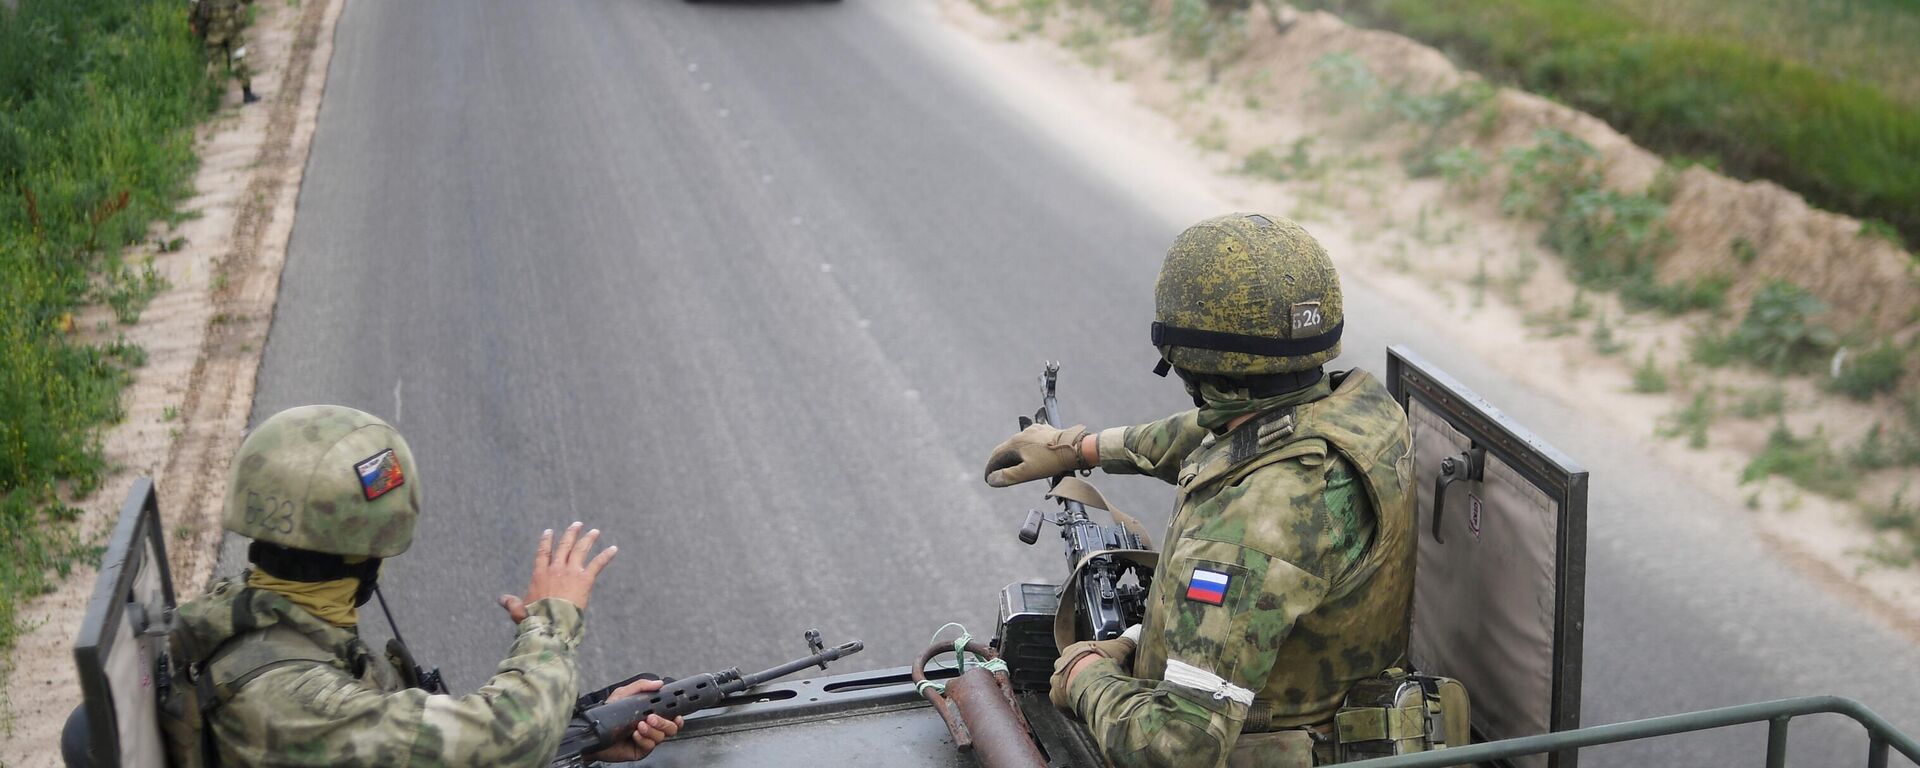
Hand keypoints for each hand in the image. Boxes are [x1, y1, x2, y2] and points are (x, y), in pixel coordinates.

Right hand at [499, 522, 616, 622]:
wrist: (551, 623)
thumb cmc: (535, 619)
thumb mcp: (519, 610)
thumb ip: (511, 603)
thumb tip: (500, 599)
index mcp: (540, 574)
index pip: (543, 553)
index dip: (546, 541)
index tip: (549, 531)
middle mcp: (555, 569)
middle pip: (564, 546)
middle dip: (571, 534)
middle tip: (577, 525)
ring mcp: (571, 572)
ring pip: (580, 550)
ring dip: (588, 539)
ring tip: (595, 531)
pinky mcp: (585, 579)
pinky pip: (598, 563)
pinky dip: (606, 555)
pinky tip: (614, 549)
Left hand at [590, 678, 683, 761]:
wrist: (594, 732)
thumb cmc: (608, 713)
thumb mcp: (623, 694)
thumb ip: (641, 686)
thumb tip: (659, 683)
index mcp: (651, 714)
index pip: (671, 716)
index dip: (677, 716)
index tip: (677, 714)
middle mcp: (651, 727)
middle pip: (671, 728)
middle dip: (664, 722)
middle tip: (652, 717)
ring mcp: (646, 739)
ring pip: (662, 736)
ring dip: (653, 730)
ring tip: (640, 724)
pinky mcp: (640, 750)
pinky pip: (649, 745)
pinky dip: (643, 738)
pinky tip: (635, 734)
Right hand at [983, 424, 1091, 487]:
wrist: (1074, 448)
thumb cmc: (1051, 461)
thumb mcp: (1027, 472)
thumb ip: (1008, 476)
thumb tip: (992, 480)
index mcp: (1016, 443)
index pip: (996, 455)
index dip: (990, 468)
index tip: (988, 478)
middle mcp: (1023, 434)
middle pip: (1006, 449)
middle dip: (1001, 462)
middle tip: (999, 474)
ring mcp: (1035, 431)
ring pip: (1019, 444)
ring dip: (1013, 456)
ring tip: (1014, 467)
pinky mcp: (1046, 431)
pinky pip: (1031, 440)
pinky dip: (1026, 450)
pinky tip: (1030, 454)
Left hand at [1048, 634, 1135, 709]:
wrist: (1092, 680)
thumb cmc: (1104, 662)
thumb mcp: (1119, 648)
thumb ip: (1126, 642)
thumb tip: (1137, 634)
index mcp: (1073, 649)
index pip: (1081, 656)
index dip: (1091, 664)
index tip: (1101, 670)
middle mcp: (1061, 664)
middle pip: (1071, 672)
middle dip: (1083, 679)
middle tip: (1098, 686)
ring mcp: (1056, 682)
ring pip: (1066, 688)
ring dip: (1076, 693)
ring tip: (1092, 699)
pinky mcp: (1055, 699)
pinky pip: (1065, 705)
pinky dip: (1074, 708)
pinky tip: (1086, 711)